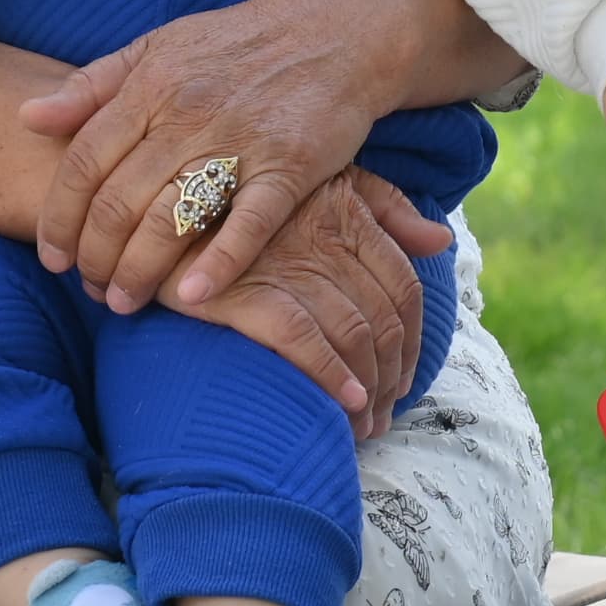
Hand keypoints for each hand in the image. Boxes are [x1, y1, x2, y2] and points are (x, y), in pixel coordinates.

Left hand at [23, 0, 431, 314]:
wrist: (333, 31)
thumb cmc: (237, 44)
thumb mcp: (158, 47)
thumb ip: (93, 85)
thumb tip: (26, 117)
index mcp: (152, 86)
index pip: (85, 161)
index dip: (59, 216)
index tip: (51, 257)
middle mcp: (190, 114)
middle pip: (120, 200)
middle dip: (95, 255)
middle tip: (89, 289)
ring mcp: (242, 140)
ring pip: (173, 217)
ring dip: (140, 270)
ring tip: (125, 302)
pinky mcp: (292, 165)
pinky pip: (250, 222)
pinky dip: (220, 262)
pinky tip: (191, 297)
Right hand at [201, 167, 435, 435]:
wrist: (163, 205)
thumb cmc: (249, 196)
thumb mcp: (325, 180)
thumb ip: (385, 208)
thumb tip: (442, 242)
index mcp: (349, 213)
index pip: (404, 287)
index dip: (413, 340)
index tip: (405, 378)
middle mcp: (326, 239)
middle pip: (383, 319)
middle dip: (392, 376)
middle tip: (384, 415)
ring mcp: (287, 265)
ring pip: (353, 334)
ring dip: (368, 389)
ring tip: (364, 425)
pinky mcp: (246, 291)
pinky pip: (303, 339)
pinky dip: (330, 375)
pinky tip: (343, 404)